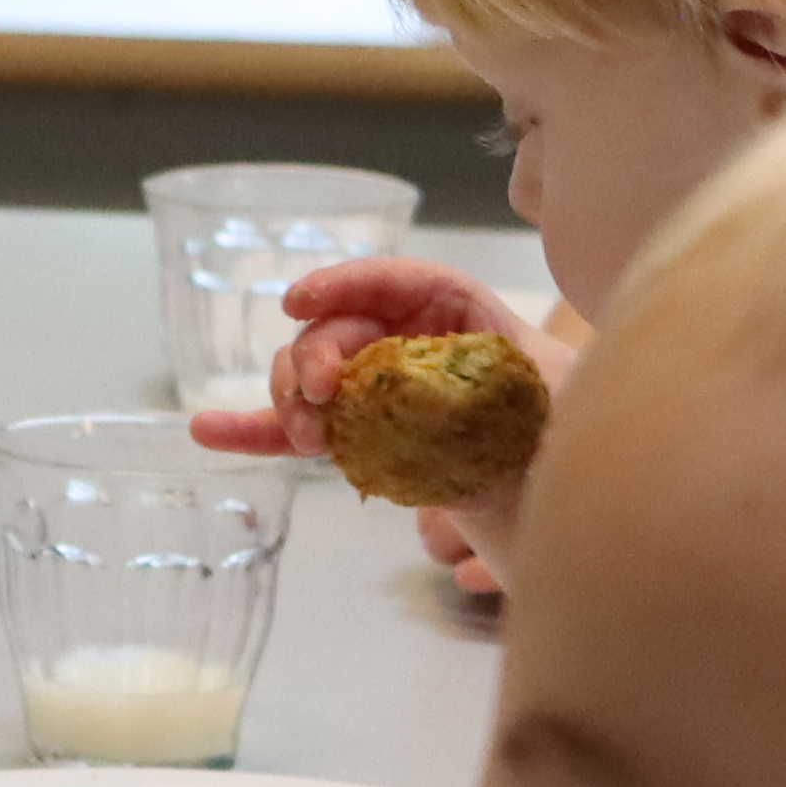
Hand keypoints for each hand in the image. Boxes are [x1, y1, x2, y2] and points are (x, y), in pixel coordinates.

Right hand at [190, 258, 540, 463]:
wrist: (579, 504)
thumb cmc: (573, 436)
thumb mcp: (555, 397)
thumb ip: (510, 383)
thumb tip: (458, 387)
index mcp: (464, 317)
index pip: (401, 282)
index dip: (348, 282)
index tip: (303, 302)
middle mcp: (413, 345)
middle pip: (345, 329)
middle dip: (316, 354)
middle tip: (321, 396)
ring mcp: (381, 394)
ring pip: (313, 377)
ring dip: (288, 397)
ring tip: (303, 435)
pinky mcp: (362, 441)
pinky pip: (303, 432)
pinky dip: (257, 431)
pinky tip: (206, 429)